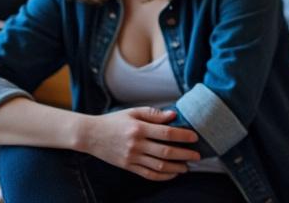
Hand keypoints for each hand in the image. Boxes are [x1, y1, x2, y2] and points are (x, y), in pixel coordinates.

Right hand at [77, 107, 200, 181]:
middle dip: (184, 154)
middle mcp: (136, 144)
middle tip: (197, 155)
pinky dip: (162, 176)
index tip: (194, 137)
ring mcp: (132, 157)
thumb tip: (173, 115)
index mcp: (139, 128)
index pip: (166, 133)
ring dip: (176, 167)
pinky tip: (172, 174)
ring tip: (187, 166)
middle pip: (166, 151)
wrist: (91, 135)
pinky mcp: (128, 166)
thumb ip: (154, 114)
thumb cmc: (114, 121)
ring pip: (159, 165)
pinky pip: (148, 174)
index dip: (183, 136)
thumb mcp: (133, 112)